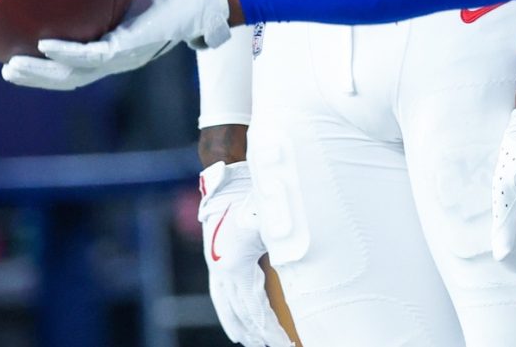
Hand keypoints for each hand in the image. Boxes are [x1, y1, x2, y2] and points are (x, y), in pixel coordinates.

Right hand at [2, 0, 231, 88]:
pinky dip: (66, 53)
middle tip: (5, 70)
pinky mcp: (132, 47)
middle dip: (36, 78)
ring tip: (12, 68)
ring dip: (42, 74)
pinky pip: (93, 55)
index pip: (77, 65)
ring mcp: (125, 56)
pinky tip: (43, 46)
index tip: (19, 57)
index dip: (49, 68)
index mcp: (116, 46)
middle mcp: (118, 58)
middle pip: (69, 79)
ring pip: (75, 75)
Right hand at [200, 161, 293, 346]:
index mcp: (234, 266)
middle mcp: (221, 272)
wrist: (227, 185)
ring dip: (243, 329)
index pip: (254, 308)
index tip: (283, 343)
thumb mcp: (267, 218)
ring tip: (256, 344)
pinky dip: (230, 317)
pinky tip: (237, 330)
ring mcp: (216, 270)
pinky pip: (221, 299)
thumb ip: (281, 238)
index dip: (268, 328)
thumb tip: (298, 258)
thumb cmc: (251, 199)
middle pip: (242, 313)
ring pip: (228, 309)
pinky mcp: (217, 266)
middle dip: (259, 334)